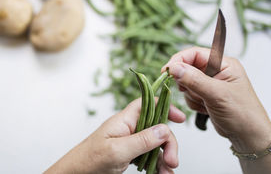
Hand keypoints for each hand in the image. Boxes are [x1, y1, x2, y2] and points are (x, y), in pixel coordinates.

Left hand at [44, 98, 185, 173]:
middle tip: (173, 161)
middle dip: (168, 142)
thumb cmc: (90, 160)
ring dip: (165, 157)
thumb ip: (142, 140)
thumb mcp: (117, 151)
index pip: (147, 103)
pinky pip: (150, 156)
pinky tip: (161, 173)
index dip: (164, 106)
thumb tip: (164, 129)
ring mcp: (130, 142)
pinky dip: (158, 165)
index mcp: (124, 120)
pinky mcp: (130, 154)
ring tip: (167, 172)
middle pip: (157, 127)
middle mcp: (129, 128)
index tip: (180, 118)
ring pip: (156, 144)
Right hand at [162, 46, 270, 152]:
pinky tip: (205, 109)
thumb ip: (194, 80)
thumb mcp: (217, 95)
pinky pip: (189, 93)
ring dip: (191, 94)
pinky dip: (193, 102)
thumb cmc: (242, 114)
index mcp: (223, 63)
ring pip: (186, 82)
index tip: (166, 71)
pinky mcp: (205, 94)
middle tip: (192, 92)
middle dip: (187, 82)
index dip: (179, 60)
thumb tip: (174, 68)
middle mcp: (216, 70)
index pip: (195, 53)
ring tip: (205, 103)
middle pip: (188, 67)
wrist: (249, 137)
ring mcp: (210, 83)